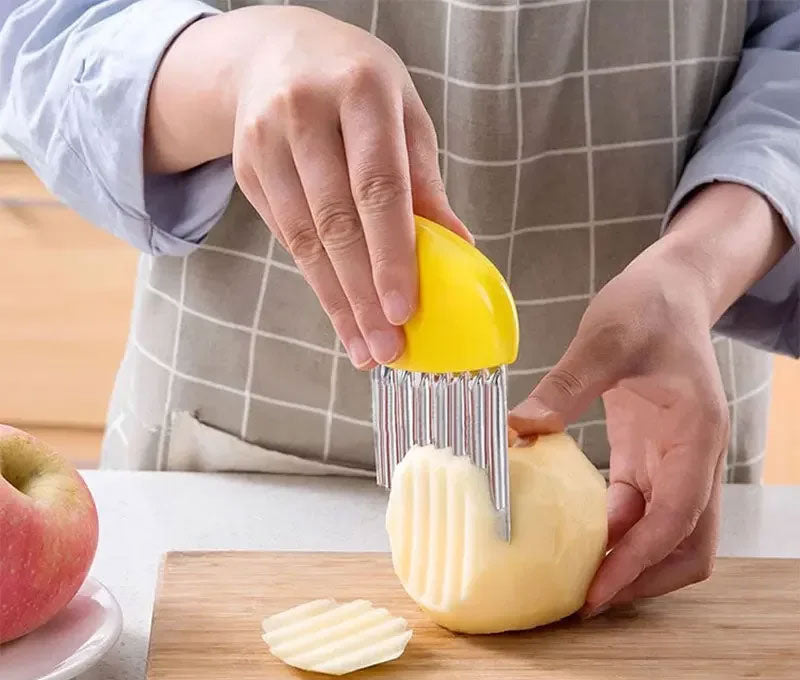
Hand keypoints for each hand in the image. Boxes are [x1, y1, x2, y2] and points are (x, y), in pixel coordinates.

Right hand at [145, 6, 468, 367]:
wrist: (272, 52)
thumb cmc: (355, 86)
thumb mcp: (402, 114)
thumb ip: (424, 180)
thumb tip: (456, 247)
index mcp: (361, 90)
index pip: (378, 185)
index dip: (391, 254)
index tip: (405, 309)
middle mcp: (305, 112)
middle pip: (336, 221)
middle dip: (363, 295)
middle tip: (387, 347)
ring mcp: (266, 140)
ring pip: (304, 239)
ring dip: (338, 303)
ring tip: (366, 347)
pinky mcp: (247, 169)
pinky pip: (285, 240)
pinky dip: (317, 284)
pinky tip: (341, 316)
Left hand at [508, 183, 789, 612]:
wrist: (668, 292)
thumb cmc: (648, 308)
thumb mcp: (607, 338)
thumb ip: (569, 383)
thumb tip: (523, 428)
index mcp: (696, 435)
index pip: (679, 519)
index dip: (639, 562)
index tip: (596, 593)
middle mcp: (693, 459)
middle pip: (685, 546)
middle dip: (642, 580)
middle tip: (583, 601)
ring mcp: (672, 462)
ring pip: (661, 536)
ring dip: (625, 563)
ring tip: (571, 581)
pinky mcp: (646, 459)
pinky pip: (633, 512)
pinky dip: (608, 534)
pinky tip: (567, 537)